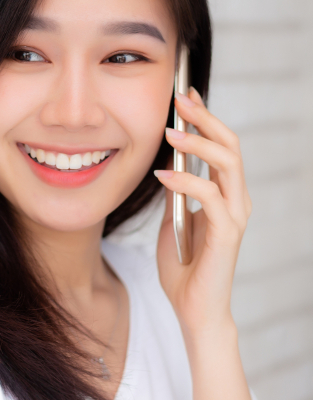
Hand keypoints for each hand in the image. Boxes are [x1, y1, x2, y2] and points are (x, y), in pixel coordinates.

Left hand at [154, 87, 251, 334]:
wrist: (193, 307)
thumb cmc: (183, 265)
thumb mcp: (173, 218)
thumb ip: (175, 192)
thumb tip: (163, 161)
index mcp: (225, 194)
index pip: (221, 145)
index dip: (206, 117)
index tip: (185, 92)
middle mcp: (236, 200)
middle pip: (230, 146)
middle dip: (206, 118)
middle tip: (180, 99)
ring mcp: (235, 215)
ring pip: (227, 165)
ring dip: (197, 144)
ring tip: (170, 131)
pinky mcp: (227, 233)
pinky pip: (209, 196)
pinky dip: (185, 181)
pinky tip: (161, 174)